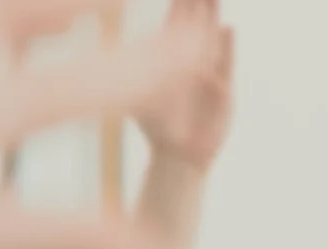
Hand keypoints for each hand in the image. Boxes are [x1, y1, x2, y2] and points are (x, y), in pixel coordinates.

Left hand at [134, 0, 231, 168]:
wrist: (177, 154)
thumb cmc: (154, 124)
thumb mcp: (133, 90)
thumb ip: (125, 70)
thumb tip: (100, 56)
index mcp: (171, 57)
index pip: (175, 21)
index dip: (178, 2)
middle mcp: (192, 62)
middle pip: (196, 24)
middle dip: (198, 1)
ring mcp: (209, 75)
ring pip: (211, 40)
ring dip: (212, 16)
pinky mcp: (223, 92)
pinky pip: (225, 66)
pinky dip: (227, 48)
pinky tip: (228, 30)